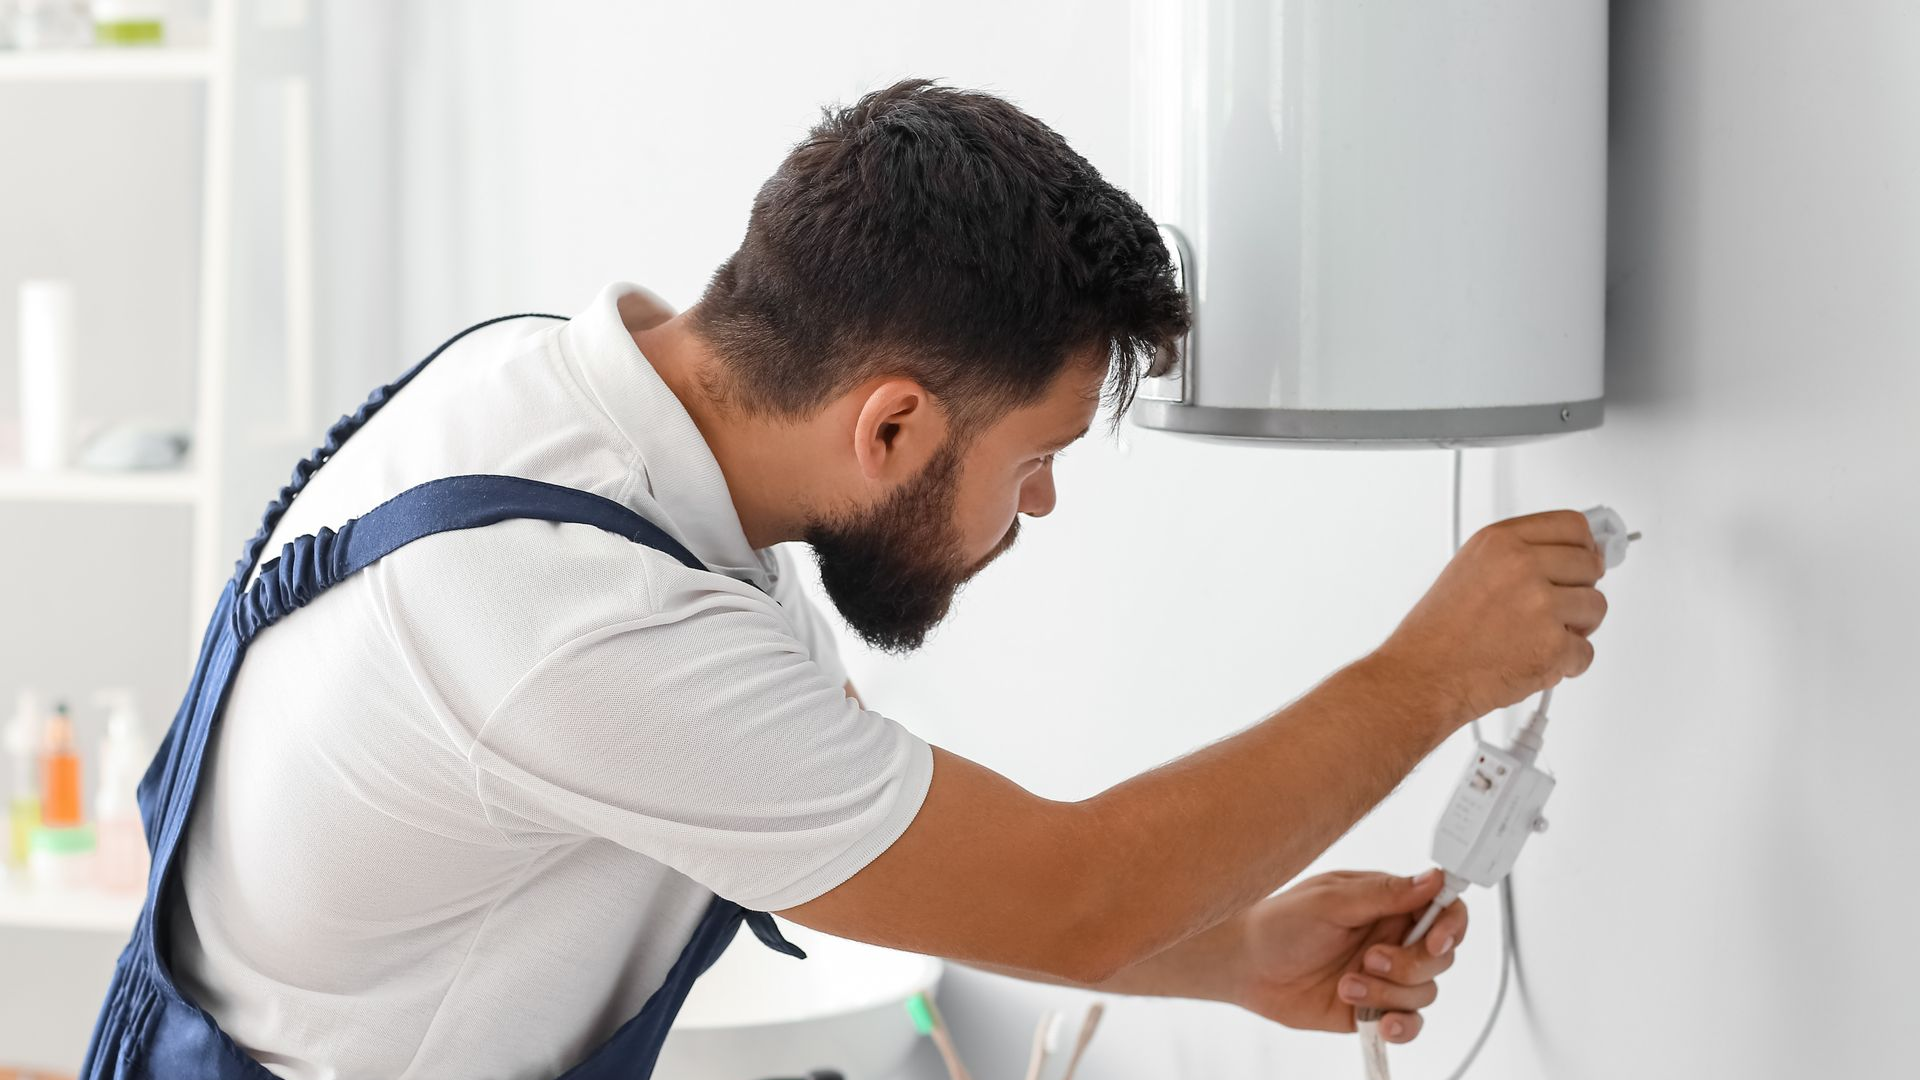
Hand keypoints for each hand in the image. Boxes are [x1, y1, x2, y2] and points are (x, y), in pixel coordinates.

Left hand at [1227, 869, 1467, 1043]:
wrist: (1246, 967)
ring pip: (1424, 991)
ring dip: (1389, 993)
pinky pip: (1410, 1022)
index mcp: (1387, 903)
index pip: (1443, 908)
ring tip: (1347, 985)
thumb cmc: (1279, 923)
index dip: (1451, 925)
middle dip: (1411, 964)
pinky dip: (1403, 1026)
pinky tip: (1382, 1024)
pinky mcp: (1373, 1008)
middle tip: (1370, 958)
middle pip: (1440, 957)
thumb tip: (1432, 878)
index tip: (1435, 940)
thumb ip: (1383, 893)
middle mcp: (1392, 938)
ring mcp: (1384, 976)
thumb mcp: (1330, 900)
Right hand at [1377, 509, 1608, 724]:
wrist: (1423, 676)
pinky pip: (1586, 651)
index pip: (1572, 526)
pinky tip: (1533, 660)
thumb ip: (1518, 556)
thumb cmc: (1439, 632)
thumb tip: (1569, 556)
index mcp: (1501, 542)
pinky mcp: (1553, 645)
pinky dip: (1566, 664)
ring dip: (1577, 627)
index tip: (1586, 558)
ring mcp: (1540, 604)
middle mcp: (1521, 566)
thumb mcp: (1471, 569)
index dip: (1584, 547)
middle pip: (1591, 565)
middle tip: (1555, 608)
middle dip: (1579, 590)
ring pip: (1596, 607)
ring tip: (1539, 636)